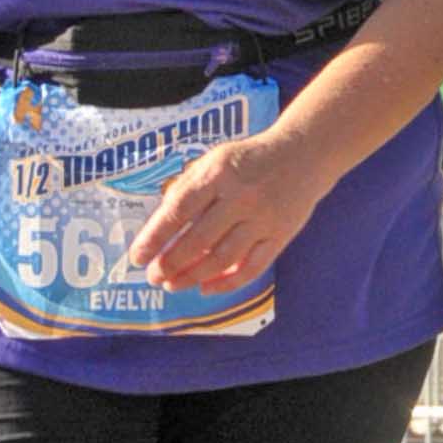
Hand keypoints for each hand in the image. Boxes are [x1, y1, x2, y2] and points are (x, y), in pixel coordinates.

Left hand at [129, 125, 329, 293]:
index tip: (138, 257)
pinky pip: (251, 268)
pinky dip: (227, 283)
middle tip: (153, 276)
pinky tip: (206, 288)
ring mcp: (263, 219)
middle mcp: (241, 197)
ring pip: (222, 258)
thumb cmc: (249, 159)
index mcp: (218, 173)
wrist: (305, 154)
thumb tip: (159, 227)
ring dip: (192, 277)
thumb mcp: (215, 159)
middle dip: (170, 263)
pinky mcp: (280, 236)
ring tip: (172, 285)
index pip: (178, 211)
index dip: (155, 237)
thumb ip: (188, 188)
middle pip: (198, 240)